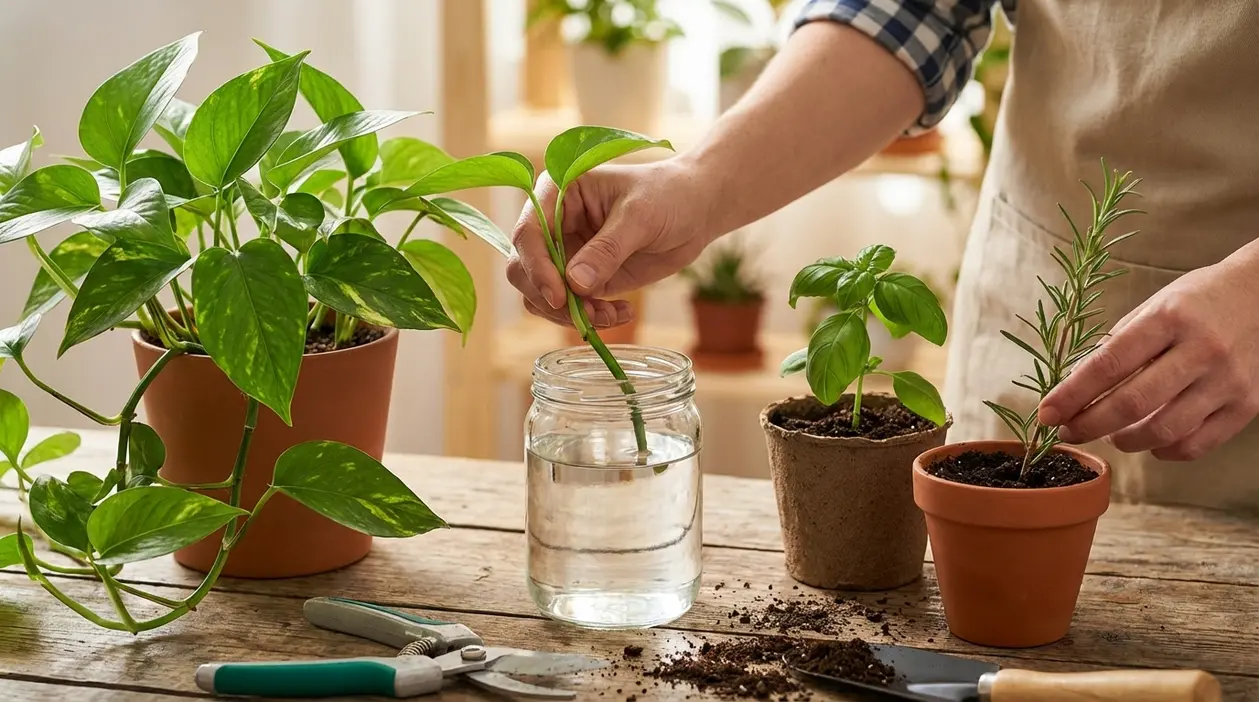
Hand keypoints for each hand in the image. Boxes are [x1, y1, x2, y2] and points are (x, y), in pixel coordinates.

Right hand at [506, 159, 713, 327]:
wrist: (695, 210)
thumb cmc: (667, 195)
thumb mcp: (639, 216)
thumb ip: (607, 249)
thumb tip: (574, 284)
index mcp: (557, 192)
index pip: (527, 233)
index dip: (537, 267)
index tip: (559, 296)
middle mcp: (553, 224)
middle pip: (524, 269)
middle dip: (550, 297)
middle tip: (587, 314)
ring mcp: (566, 254)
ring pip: (542, 295)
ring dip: (570, 314)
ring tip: (610, 315)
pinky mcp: (584, 278)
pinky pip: (571, 307)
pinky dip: (591, 318)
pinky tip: (621, 312)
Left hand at [1038, 251, 1258, 460]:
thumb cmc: (1199, 300)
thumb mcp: (1155, 306)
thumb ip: (1119, 344)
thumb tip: (1076, 387)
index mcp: (1169, 318)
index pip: (1108, 364)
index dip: (1072, 394)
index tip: (1046, 413)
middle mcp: (1201, 350)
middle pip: (1133, 403)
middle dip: (1090, 424)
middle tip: (1069, 432)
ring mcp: (1228, 380)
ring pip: (1164, 430)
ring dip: (1126, 441)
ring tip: (1111, 435)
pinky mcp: (1248, 405)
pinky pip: (1197, 444)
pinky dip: (1165, 451)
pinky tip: (1151, 442)